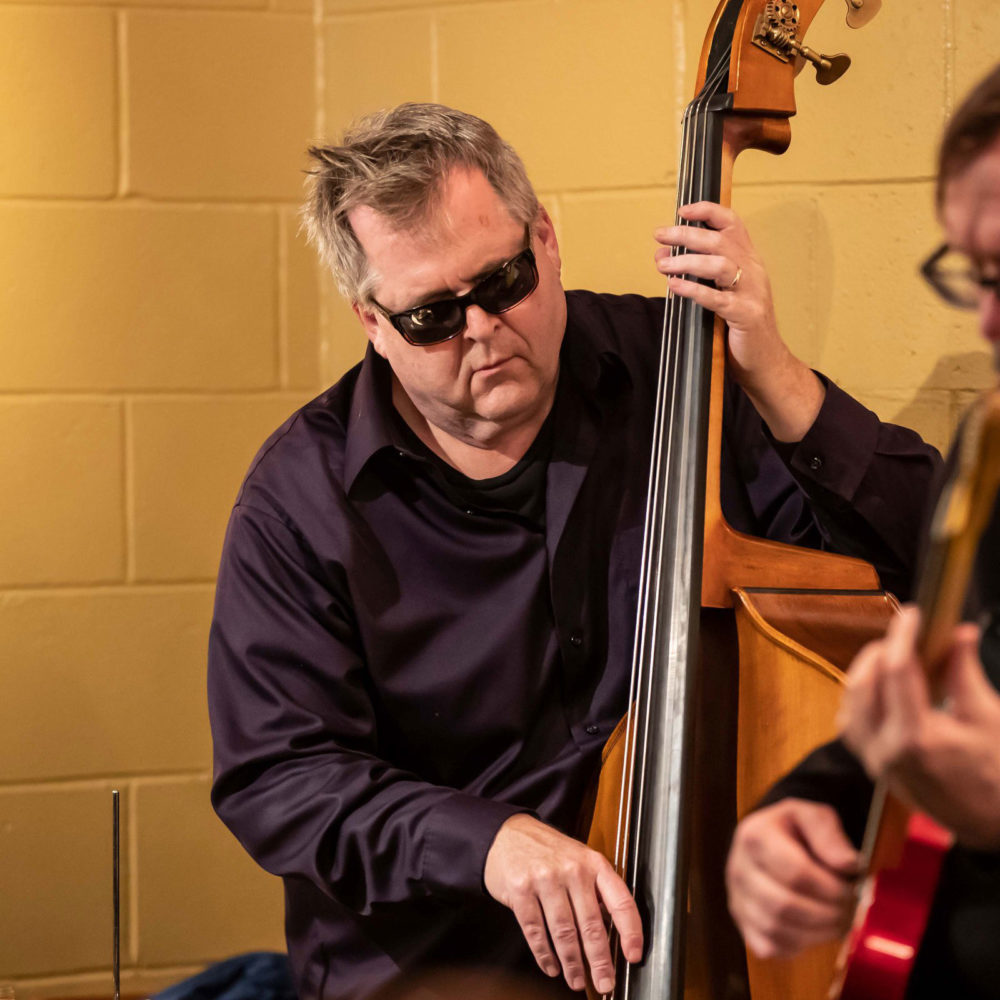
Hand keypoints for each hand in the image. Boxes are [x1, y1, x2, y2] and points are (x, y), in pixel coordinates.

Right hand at [483, 814, 642, 993]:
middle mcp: (571, 869)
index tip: (633, 955)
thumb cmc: (548, 850)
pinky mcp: (521, 890)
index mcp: (593, 863)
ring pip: (564, 932)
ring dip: (572, 963)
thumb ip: (596, 889)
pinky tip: (551, 966)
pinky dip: (544, 955)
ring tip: (576, 980)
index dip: (631, 932)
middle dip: (600, 961)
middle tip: (605, 982)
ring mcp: (545, 879)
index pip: (621, 901)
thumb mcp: (579, 859)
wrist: (508, 833)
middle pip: (591, 924)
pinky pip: (536, 931)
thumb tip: (614, 930)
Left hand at [654, 202, 823, 441]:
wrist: (765, 361)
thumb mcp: (720, 293)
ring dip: (687, 261)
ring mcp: (752, 293)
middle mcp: (753, 271)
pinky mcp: (746, 316)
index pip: (732, 224)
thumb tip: (663, 256)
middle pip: (720, 241)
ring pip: (720, 265)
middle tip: (660, 234)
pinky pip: (717, 299)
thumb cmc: (738, 327)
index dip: (708, 211)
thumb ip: (697, 274)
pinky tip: (674, 286)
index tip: (682, 209)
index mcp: (749, 261)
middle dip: (687, 234)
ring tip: (661, 264)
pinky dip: (693, 290)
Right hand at [726, 799, 858, 957]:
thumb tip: (849, 864)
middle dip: (825, 913)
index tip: (851, 887)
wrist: (770, 839)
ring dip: (815, 933)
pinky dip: (796, 946)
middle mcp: (738, 868)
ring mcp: (737, 898)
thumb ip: (830, 833)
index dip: (830, 887)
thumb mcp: (813, 815)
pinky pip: (769, 947)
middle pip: (783, 904)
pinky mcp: (742, 923)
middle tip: (849, 909)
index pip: (795, 872)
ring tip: (837, 921)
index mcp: (754, 835)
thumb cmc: (794, 829)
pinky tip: (813, 930)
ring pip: (775, 930)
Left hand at [839, 605, 999, 848]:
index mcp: (917, 738)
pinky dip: (858, 698)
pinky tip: (878, 686)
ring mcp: (873, 761)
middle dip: (880, 651)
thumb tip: (960, 632)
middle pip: (864, 683)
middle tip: (905, 634)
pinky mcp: (871, 766)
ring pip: (849, 702)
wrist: (992, 824)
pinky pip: (849, 724)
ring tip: (892, 656)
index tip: (913, 614)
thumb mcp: (988, 718)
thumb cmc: (997, 776)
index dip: (902, 635)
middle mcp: (886, 750)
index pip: (896, 671)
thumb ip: (964, 671)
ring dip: (866, 672)